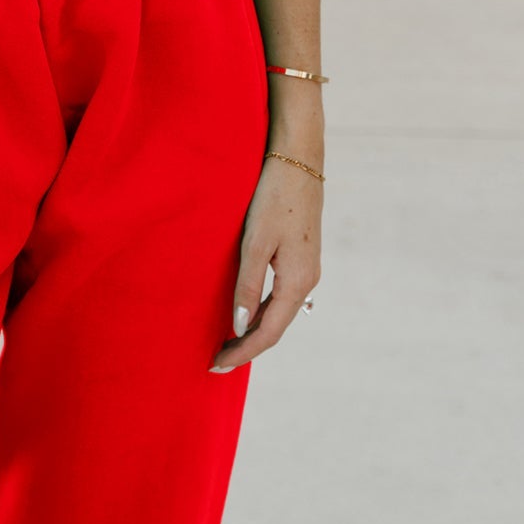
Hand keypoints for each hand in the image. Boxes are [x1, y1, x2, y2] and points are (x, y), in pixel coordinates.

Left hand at [209, 153, 321, 372]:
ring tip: (227, 342)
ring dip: (254, 329)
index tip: (216, 365)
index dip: (242, 352)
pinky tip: (246, 310)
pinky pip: (281, 295)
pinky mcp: (302, 256)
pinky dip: (262, 310)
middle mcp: (307, 281)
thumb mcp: (256, 240)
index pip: (268, 332)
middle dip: (247, 345)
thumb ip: (248, 285)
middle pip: (276, 326)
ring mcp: (307, 269)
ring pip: (279, 312)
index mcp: (298, 281)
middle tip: (216, 360)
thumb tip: (239, 326)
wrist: (299, 158)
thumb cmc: (275, 195)